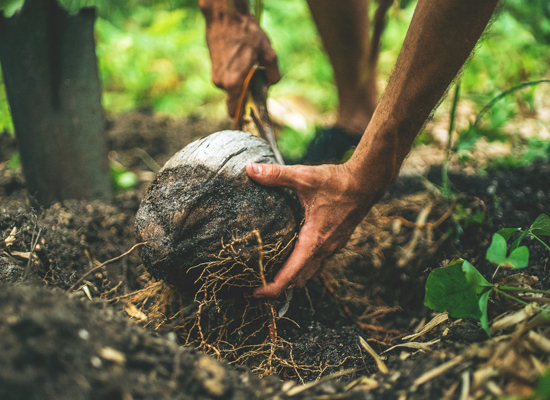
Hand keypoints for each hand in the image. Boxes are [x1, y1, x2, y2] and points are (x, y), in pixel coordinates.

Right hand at [201, 4, 279, 115]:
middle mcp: (222, 83)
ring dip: (241, 82)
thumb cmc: (246, 33)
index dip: (243, 116)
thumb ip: (273, 73)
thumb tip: (272, 83)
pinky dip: (235, 74)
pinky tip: (241, 59)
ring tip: (249, 63)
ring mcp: (215, 75)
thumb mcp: (268, 52)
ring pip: (232, 87)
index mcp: (234, 83)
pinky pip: (227, 78)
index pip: (235, 111)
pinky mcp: (213, 68)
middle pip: (236, 98)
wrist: (225, 16)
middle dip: (246, 93)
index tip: (250, 117)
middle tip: (257, 79)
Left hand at [245, 161, 388, 297]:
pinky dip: (305, 265)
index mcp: (314, 240)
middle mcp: (325, 249)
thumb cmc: (337, 182)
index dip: (272, 288)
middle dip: (280, 285)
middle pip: (299, 279)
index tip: (255, 293)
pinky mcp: (337, 241)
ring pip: (311, 271)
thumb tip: (250, 169)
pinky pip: (319, 261)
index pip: (291, 274)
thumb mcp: (304, 177)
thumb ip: (276, 175)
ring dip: (294, 276)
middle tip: (257, 282)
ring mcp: (333, 247)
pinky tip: (295, 254)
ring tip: (273, 273)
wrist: (367, 182)